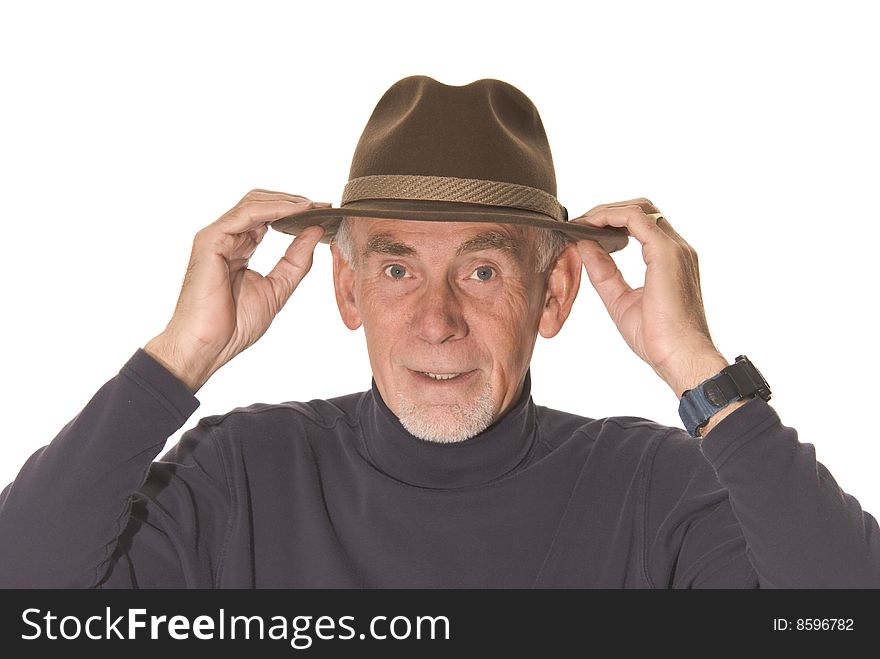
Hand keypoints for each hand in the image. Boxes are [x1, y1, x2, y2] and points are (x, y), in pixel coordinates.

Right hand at [144, 189, 329, 392]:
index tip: (324, 213)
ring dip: (286, 202)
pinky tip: (296, 212)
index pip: (267, 219)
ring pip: (253, 203)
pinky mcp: (211, 240)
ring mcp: (216, 237)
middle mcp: (226, 238)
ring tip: (313, 205)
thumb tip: (315, 231)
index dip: (295, 213)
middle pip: (260, 204)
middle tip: (323, 205)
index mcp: (238, 249)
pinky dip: (274, 209)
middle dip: (293, 202)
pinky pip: (246, 214)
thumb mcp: (277, 289)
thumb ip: (296, 261)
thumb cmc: (233, 326)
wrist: (208, 346)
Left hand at [572, 198, 728, 398]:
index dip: (612, 222)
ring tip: (581, 222)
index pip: (643, 225)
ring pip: (639, 208)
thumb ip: (604, 273)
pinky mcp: (666, 252)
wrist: (679, 356)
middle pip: (642, 210)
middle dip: (608, 211)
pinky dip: (609, 216)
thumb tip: (585, 247)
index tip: (584, 230)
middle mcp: (677, 249)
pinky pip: (634, 219)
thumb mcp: (620, 300)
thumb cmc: (657, 338)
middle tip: (580, 223)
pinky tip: (589, 226)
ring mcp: (675, 248)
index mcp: (670, 261)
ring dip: (606, 211)